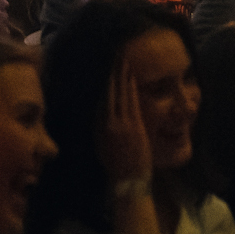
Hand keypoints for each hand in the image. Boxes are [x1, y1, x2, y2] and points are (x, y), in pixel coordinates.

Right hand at [98, 58, 152, 182]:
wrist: (128, 180)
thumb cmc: (115, 164)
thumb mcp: (101, 144)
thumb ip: (100, 125)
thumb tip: (99, 109)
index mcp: (99, 125)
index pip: (100, 96)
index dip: (103, 80)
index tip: (103, 65)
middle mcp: (108, 121)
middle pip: (109, 90)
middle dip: (111, 71)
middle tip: (113, 54)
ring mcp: (122, 122)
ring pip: (120, 92)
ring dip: (121, 74)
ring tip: (122, 59)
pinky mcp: (134, 125)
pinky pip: (132, 100)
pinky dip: (130, 86)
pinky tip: (131, 75)